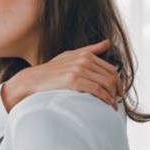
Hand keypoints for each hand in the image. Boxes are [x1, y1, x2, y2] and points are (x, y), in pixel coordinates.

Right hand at [1, 39, 122, 111]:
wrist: (31, 81)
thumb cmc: (49, 72)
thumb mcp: (69, 57)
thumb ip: (89, 50)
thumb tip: (107, 43)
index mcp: (84, 55)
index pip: (110, 69)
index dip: (118, 82)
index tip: (118, 92)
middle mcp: (83, 60)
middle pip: (111, 76)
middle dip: (117, 90)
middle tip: (117, 100)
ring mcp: (78, 70)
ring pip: (106, 84)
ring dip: (112, 96)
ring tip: (112, 106)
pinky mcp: (73, 80)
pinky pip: (97, 90)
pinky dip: (104, 98)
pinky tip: (106, 105)